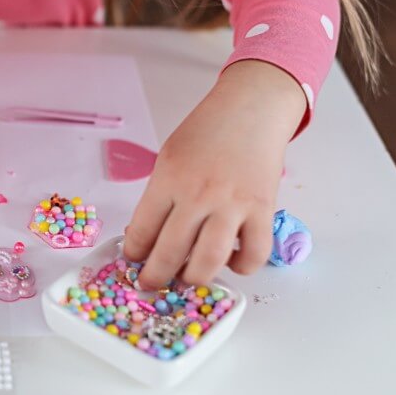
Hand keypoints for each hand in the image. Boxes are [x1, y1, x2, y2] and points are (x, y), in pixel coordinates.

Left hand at [123, 60, 306, 289]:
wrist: (250, 110)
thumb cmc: (205, 133)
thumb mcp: (169, 157)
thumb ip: (160, 196)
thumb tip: (147, 236)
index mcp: (168, 180)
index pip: (142, 230)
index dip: (133, 253)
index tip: (132, 261)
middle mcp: (198, 195)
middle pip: (169, 254)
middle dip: (155, 278)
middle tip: (152, 283)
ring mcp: (232, 205)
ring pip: (208, 263)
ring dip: (193, 280)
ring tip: (186, 278)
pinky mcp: (263, 210)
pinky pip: (253, 255)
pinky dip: (241, 267)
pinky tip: (230, 260)